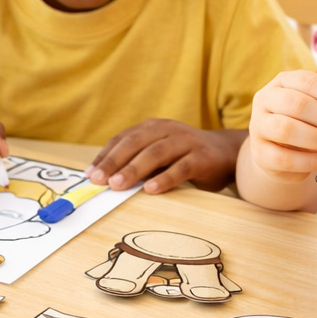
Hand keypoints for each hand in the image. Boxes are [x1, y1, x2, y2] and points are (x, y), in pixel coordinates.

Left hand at [87, 120, 237, 193]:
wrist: (227, 154)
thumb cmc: (186, 157)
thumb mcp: (160, 156)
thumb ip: (138, 163)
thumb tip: (107, 181)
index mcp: (153, 127)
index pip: (123, 139)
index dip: (105, 155)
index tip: (89, 174)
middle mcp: (168, 130)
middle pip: (136, 143)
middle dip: (114, 161)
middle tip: (98, 180)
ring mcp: (186, 142)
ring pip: (156, 153)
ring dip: (134, 169)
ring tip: (117, 185)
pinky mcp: (203, 158)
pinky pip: (181, 168)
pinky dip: (165, 178)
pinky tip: (150, 190)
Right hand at [246, 70, 316, 183]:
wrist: (278, 153)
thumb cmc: (305, 124)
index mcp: (282, 82)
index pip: (308, 81)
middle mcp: (265, 99)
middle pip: (297, 104)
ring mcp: (258, 126)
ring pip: (287, 130)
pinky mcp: (259, 153)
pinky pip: (284, 158)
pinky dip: (310, 161)